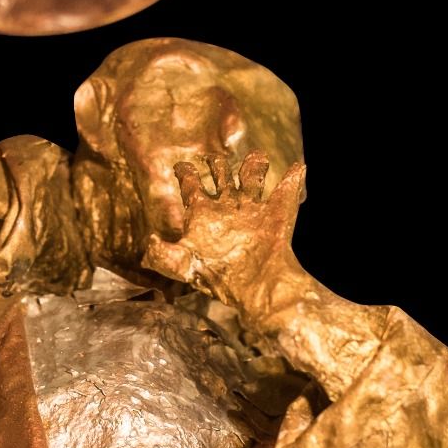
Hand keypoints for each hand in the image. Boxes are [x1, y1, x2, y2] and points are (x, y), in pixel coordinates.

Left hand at [141, 152, 304, 311]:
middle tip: (217, 158)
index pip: (191, 186)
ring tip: (258, 157)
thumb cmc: (221, 278)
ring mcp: (252, 209)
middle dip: (219, 163)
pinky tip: (297, 166)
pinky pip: (286, 189)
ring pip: (252, 177)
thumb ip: (162, 256)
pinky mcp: (277, 213)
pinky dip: (293, 176)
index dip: (185, 173)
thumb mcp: (184, 267)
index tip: (182, 165)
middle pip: (221, 175)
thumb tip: (149, 243)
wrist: (258, 289)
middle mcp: (227, 208)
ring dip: (255, 164)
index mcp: (204, 215)